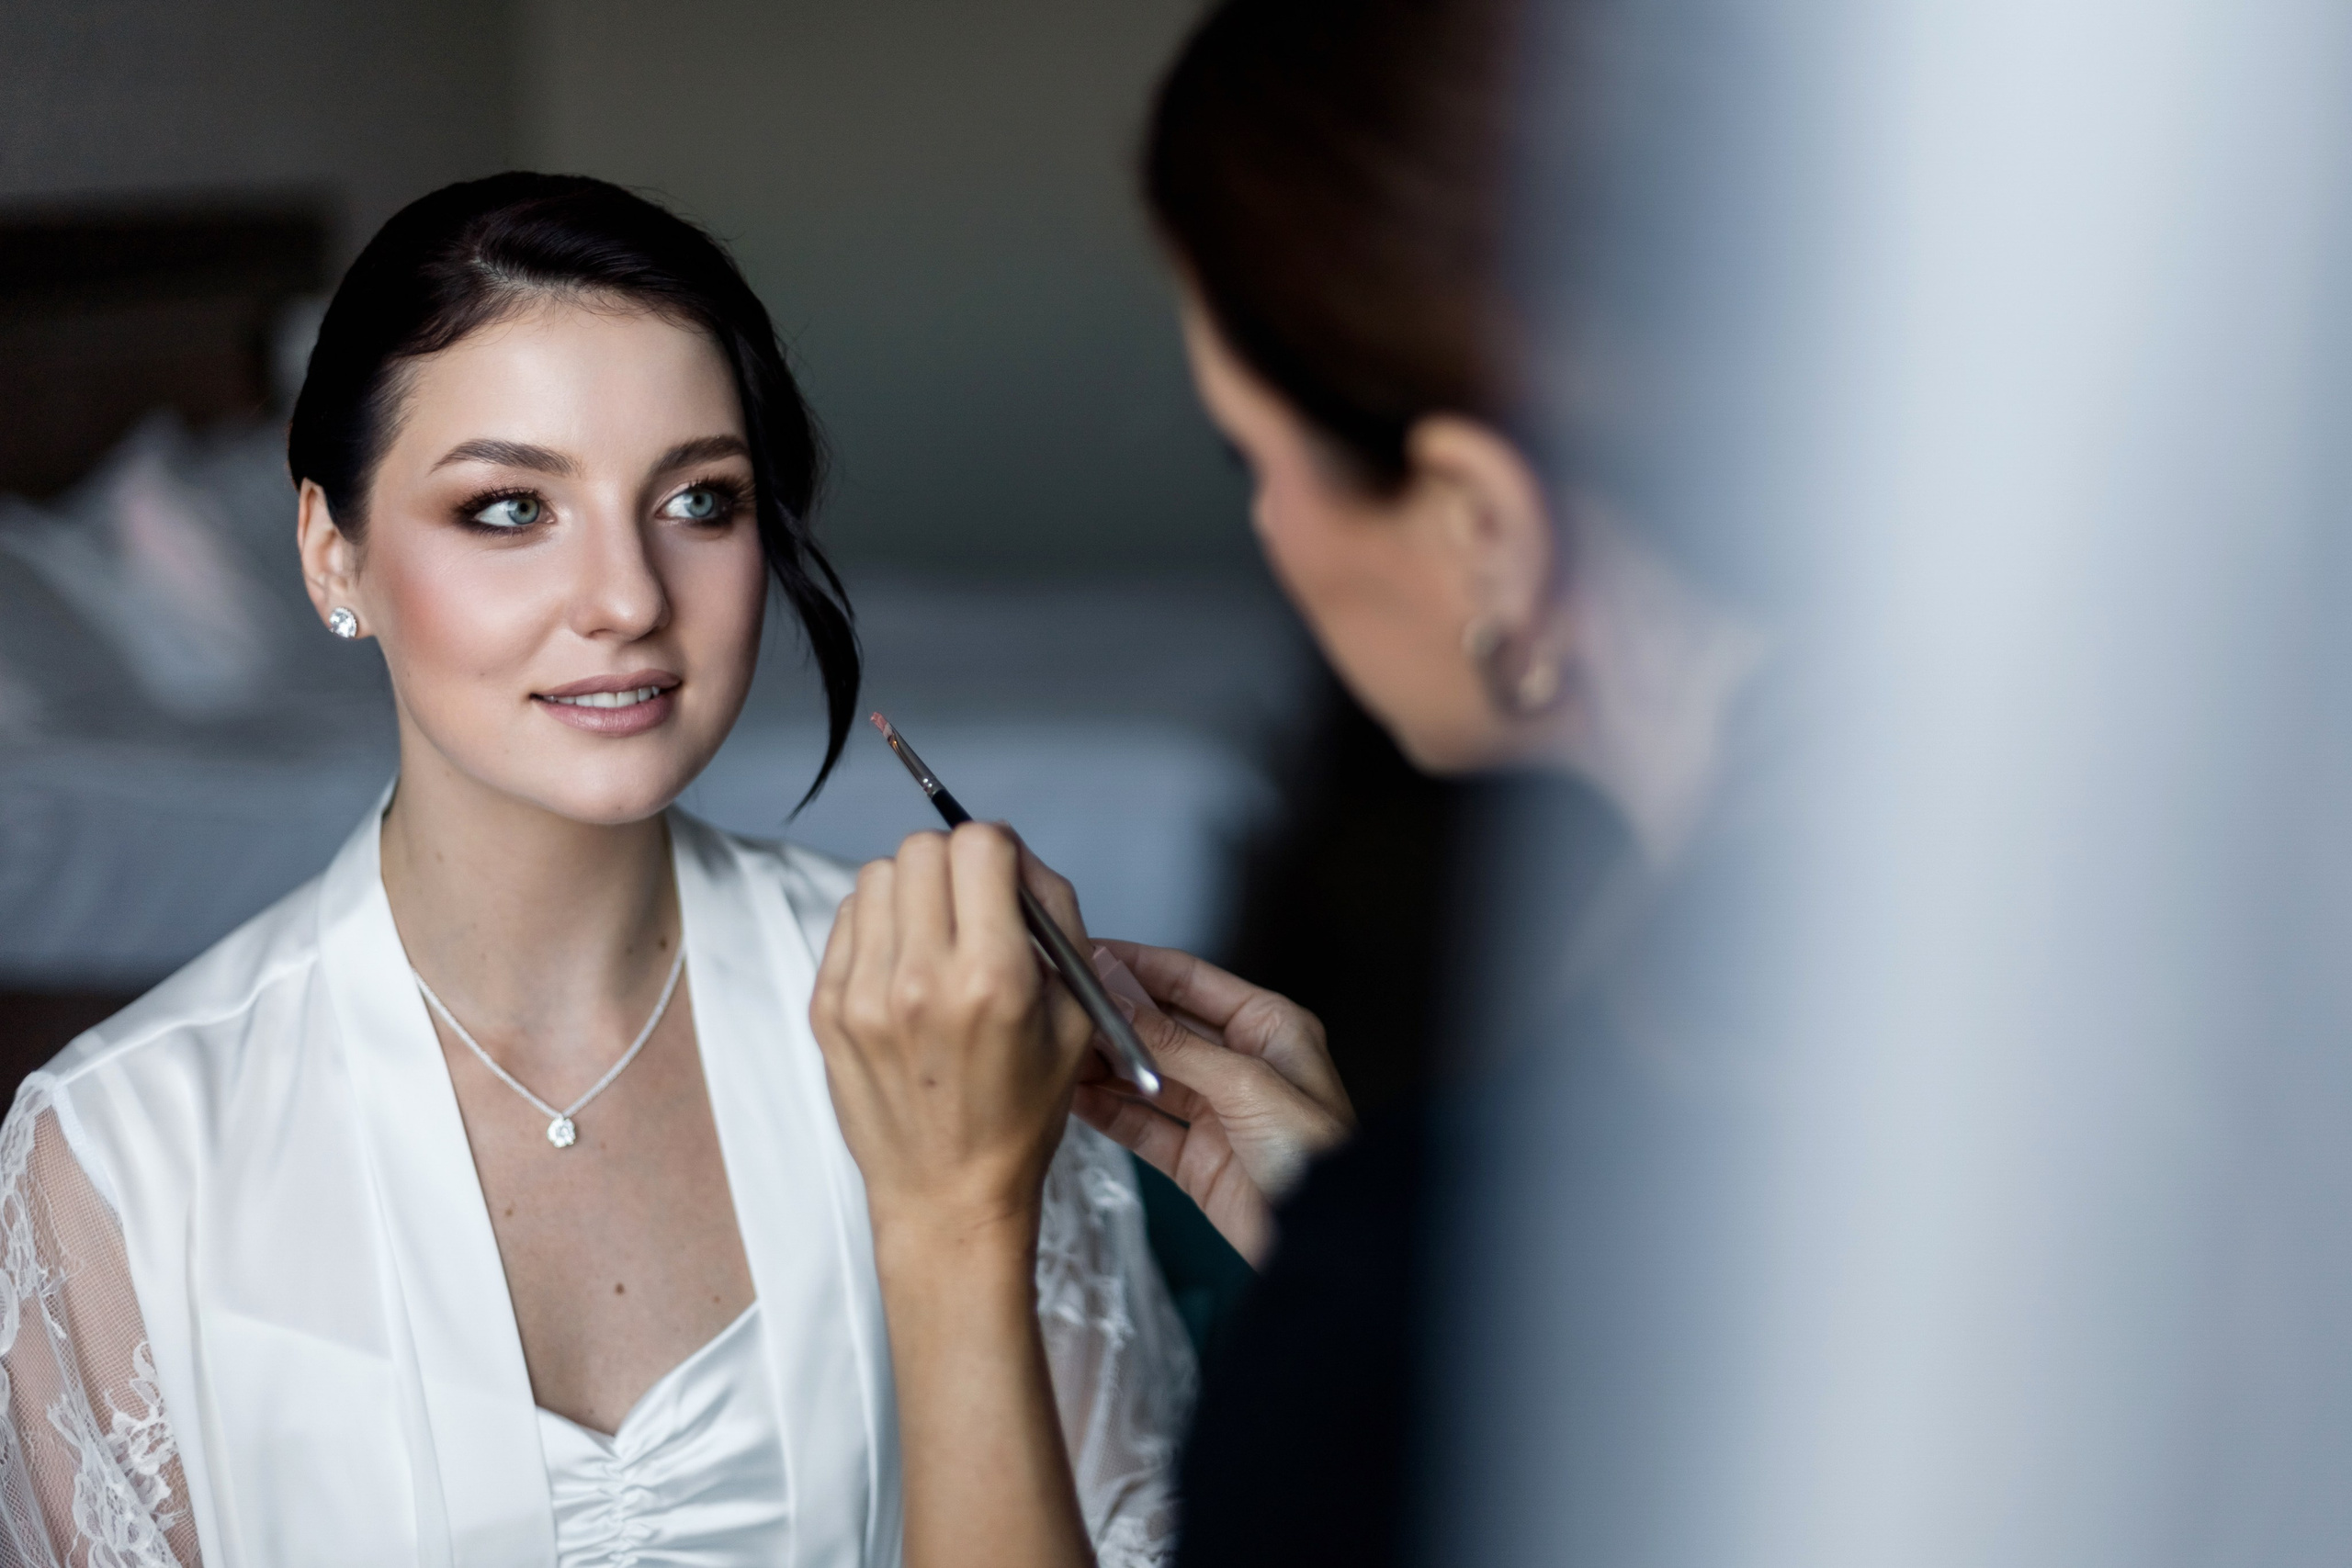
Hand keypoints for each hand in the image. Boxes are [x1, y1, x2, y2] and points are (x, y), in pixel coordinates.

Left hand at [810, 824, 1098, 1567]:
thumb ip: (1055, 922)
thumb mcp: (1074, 1019)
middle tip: (970, 906)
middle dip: (954, 864)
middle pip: (922, 848)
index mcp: (992, 979)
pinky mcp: (826, 1009)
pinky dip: (878, 926)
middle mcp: (921, 979)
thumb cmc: (1018, 1116)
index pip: (980, 844)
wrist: (947, 1196)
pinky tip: (903, 967)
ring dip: (911, 890)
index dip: (1000, 851)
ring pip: (877, 876)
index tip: (1005, 880)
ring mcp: (863, 994)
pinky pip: (849, 922)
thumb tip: (1019, 859)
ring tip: (933, 938)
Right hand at [1073, 942, 1354, 1266]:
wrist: (1326, 1239)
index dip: (1137, 966)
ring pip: (1146, 1075)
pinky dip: (1109, 1111)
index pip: (1190, 981)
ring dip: (1104, 1064)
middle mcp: (1240, 1063)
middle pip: (1162, 1026)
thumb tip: (1121, 1006)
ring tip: (1060, 1052)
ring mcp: (1215, 1111)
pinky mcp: (1196, 1157)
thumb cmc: (1318, 1156)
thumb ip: (1177, 1045)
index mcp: (1269, 1028)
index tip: (1089, 955)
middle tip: (1062, 1005)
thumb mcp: (1248, 1084)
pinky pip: (1142, 1125)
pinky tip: (1076, 1096)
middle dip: (1112, 1016)